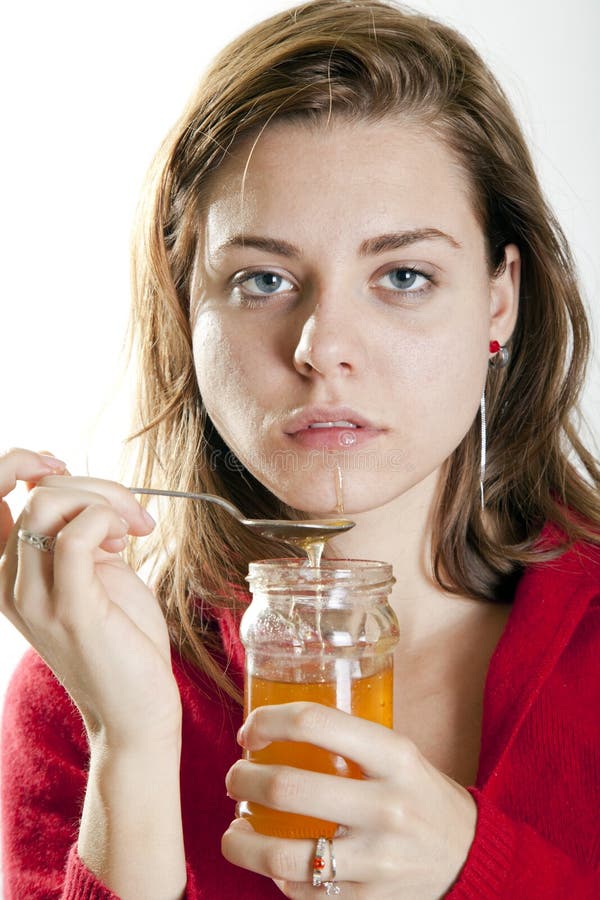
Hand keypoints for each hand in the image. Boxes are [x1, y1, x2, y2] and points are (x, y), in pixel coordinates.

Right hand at [0, 448, 181, 750]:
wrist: (136, 705)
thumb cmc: (120, 636)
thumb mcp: (91, 569)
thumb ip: (74, 528)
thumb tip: (70, 482)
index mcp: (10, 570)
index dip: (20, 462)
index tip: (66, 466)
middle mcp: (9, 582)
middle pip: (36, 492)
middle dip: (95, 485)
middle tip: (133, 515)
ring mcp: (35, 598)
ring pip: (48, 503)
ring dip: (104, 500)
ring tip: (129, 531)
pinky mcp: (70, 610)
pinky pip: (76, 535)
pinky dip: (107, 519)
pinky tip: (126, 539)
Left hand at [222, 702, 477, 898]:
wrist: (469, 856)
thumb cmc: (420, 794)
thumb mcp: (399, 752)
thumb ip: (349, 739)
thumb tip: (276, 726)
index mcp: (395, 757)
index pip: (315, 723)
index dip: (268, 722)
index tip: (250, 730)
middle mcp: (386, 807)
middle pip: (287, 787)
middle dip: (243, 779)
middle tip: (235, 777)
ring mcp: (376, 861)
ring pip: (282, 856)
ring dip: (241, 842)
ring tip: (235, 829)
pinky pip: (301, 892)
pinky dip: (273, 875)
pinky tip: (269, 860)